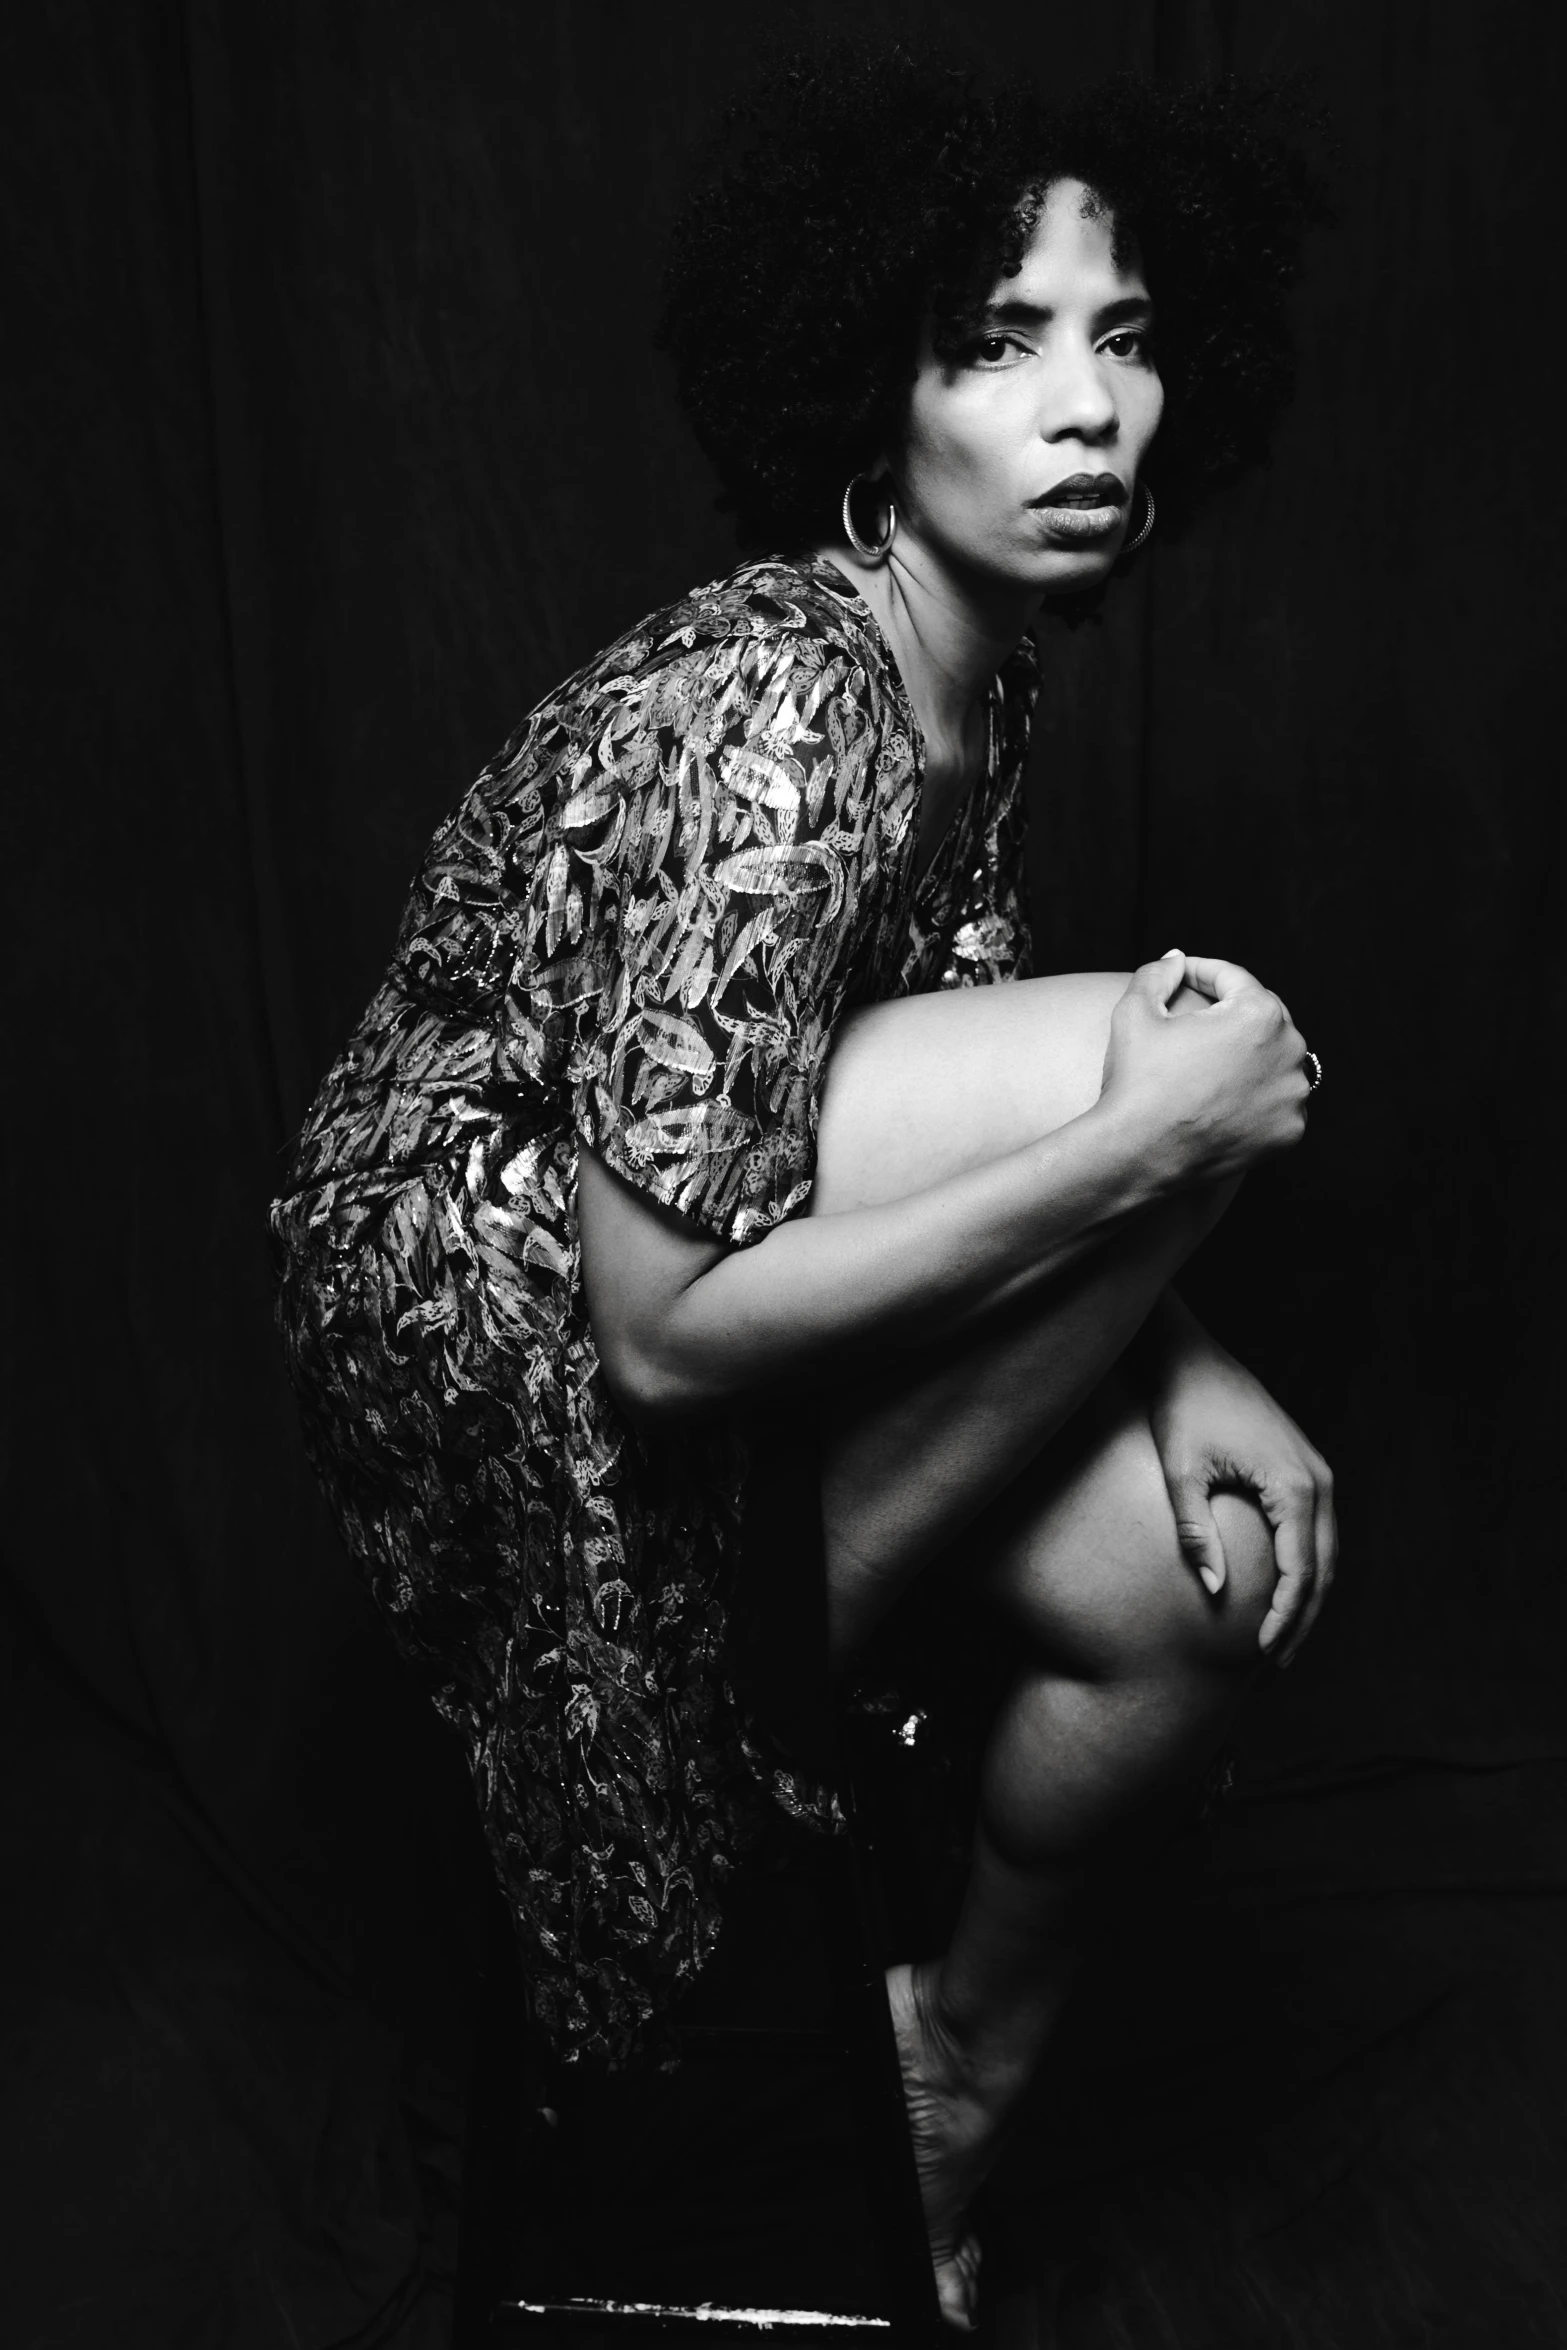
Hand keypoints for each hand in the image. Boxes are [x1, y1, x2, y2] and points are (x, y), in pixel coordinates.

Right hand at [1100, 948, 1312, 1186]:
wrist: (1138, 1154)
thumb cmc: (1137, 1081)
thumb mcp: (1135, 1013)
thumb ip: (1157, 973)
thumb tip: (1176, 959)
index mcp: (1259, 1014)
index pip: (1235, 979)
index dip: (1202, 971)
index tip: (1183, 976)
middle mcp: (1290, 1051)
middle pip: (1263, 1016)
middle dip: (1232, 1012)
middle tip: (1199, 1017)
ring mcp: (1293, 1096)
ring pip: (1276, 1059)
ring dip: (1252, 1054)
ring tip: (1216, 1059)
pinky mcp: (1289, 1131)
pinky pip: (1278, 1101)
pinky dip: (1259, 1096)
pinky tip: (1229, 1096)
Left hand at [1145, 1326, 1336, 1664]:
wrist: (1194, 1357)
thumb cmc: (1183, 1409)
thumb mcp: (1180, 1472)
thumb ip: (1195, 1531)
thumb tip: (1214, 1590)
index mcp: (1294, 1487)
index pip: (1301, 1572)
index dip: (1284, 1618)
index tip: (1260, 1653)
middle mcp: (1318, 1482)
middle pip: (1324, 1569)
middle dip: (1302, 1619)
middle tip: (1274, 1663)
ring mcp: (1317, 1474)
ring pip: (1325, 1552)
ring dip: (1308, 1597)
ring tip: (1279, 1639)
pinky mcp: (1305, 1469)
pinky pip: (1315, 1531)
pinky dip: (1305, 1567)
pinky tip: (1280, 1590)